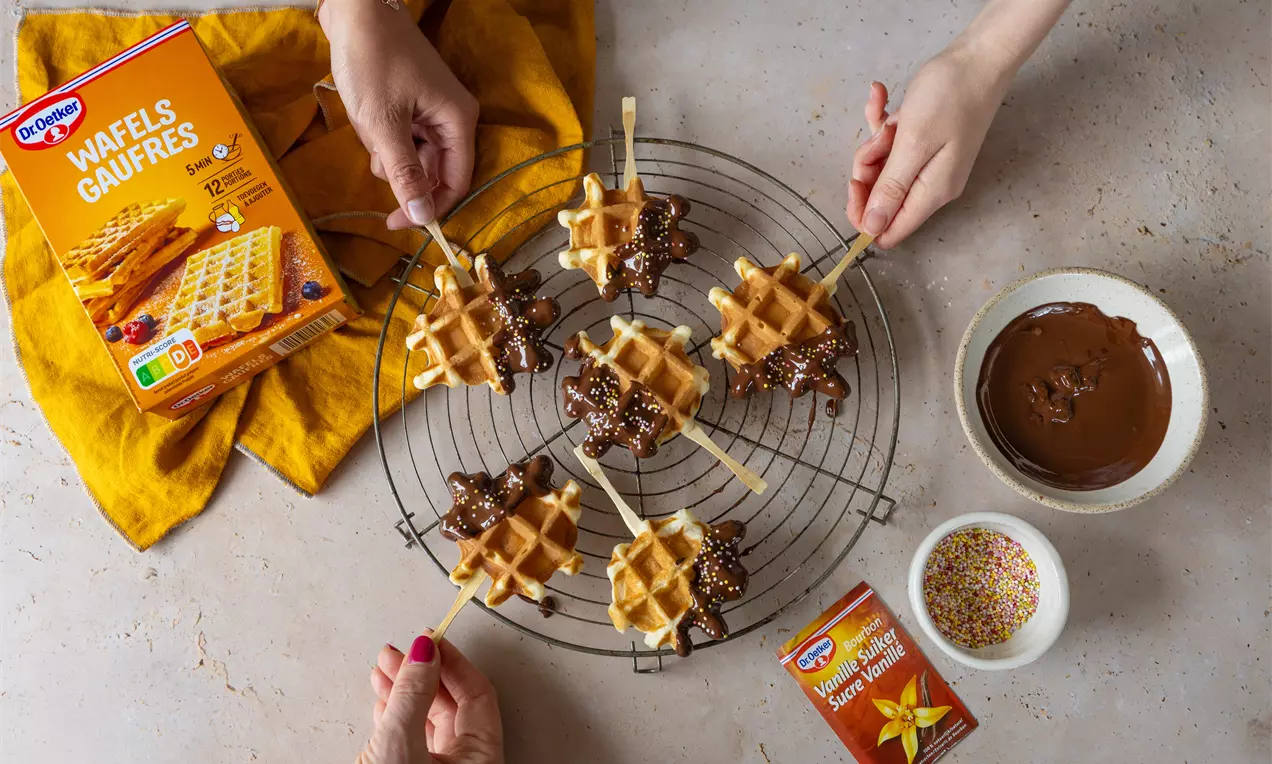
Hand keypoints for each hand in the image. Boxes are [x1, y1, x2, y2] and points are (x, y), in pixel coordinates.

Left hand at [322, 0, 478, 228]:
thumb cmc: (373, 61)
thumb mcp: (384, 123)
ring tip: (370, 122)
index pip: (455, 182)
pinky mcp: (414, 105)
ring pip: (414, 156)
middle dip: (401, 170)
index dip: (428, 208)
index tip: (395, 223)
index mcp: (458, 122)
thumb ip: (405, 174)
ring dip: (387, 152)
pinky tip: (369, 115)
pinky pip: (402, 138)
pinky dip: (383, 136)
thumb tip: (422, 219)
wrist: (355, 9)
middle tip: (374, 152)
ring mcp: (433, 111)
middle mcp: (453, 119)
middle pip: (434, 171)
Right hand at [357, 633, 503, 763]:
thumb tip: (423, 653)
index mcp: (481, 757)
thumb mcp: (400, 744)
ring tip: (384, 670)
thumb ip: (413, 696)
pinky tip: (384, 702)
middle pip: (452, 705)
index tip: (431, 640)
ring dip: (405, 692)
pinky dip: (399, 716)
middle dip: (422, 674)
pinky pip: (415, 739)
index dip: (453, 663)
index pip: (478, 695)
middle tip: (401, 652)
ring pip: (430, 720)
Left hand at [846, 51, 1007, 248]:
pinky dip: (882, 124)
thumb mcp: (913, 144)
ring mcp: (928, 165)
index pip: (888, 230)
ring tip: (888, 114)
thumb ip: (892, 188)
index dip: (864, 214)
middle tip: (878, 138)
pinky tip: (880, 96)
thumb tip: (872, 229)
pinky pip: (891, 145)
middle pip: (881, 198)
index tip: (856, 181)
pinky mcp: (924, 144)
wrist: (979, 57)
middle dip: (867, 168)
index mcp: (931, 193)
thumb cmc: (950, 97)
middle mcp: (930, 186)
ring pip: (882, 169)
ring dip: (875, 142)